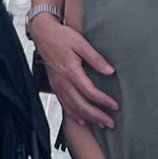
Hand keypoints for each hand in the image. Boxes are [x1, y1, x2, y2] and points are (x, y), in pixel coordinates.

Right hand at [30, 14, 117, 128]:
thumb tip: (110, 71)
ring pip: (72, 108)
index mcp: (70, 71)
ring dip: (87, 118)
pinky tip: (81, 119)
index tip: (114, 105)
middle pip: (80, 105)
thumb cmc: (61, 36)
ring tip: (100, 124)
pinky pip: (64, 105)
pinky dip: (73, 114)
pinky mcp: (55, 85)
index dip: (103, 101)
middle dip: (96, 116)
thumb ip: (95, 58)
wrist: (43, 34)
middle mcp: (62, 81)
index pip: (89, 91)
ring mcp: (57, 85)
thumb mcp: (81, 43)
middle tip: (110, 123)